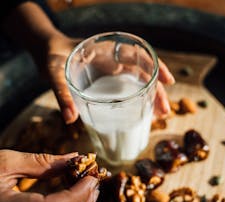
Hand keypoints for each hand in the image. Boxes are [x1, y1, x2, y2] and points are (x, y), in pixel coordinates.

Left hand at [42, 33, 173, 123]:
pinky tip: (144, 112)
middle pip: (144, 73)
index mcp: (106, 51)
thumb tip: (70, 119)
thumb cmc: (53, 58)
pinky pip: (129, 88)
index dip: (156, 67)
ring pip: (139, 82)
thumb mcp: (55, 74)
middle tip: (164, 112)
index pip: (138, 56)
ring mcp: (113, 69)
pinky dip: (139, 99)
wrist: (48, 52)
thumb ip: (62, 93)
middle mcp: (114, 60)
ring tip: (158, 116)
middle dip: (156, 91)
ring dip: (151, 97)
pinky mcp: (110, 79)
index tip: (167, 81)